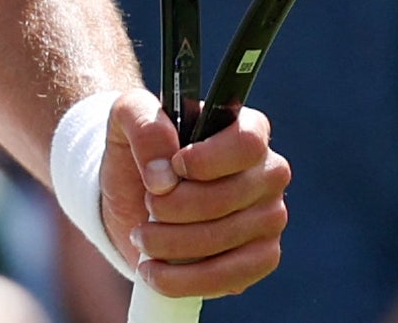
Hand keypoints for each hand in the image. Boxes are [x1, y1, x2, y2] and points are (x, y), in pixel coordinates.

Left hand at [101, 91, 289, 300]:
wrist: (136, 197)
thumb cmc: (142, 150)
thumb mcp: (128, 116)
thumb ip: (143, 125)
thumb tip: (162, 176)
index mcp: (247, 129)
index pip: (246, 142)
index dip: (206, 159)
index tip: (174, 166)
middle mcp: (268, 173)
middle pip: (229, 197)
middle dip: (173, 206)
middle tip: (147, 204)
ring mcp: (269, 218)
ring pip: (225, 239)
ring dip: (170, 243)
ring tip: (142, 237)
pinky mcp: (260, 258)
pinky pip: (231, 277)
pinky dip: (184, 279)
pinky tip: (154, 272)